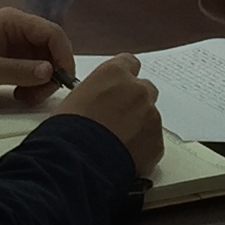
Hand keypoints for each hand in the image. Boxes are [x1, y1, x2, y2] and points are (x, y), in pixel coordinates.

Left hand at [0, 7, 73, 104]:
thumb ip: (18, 70)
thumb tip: (50, 72)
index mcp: (12, 22)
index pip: (52, 33)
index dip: (63, 56)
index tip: (63, 81)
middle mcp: (18, 29)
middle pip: (51, 47)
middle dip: (52, 72)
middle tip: (39, 96)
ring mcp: (15, 43)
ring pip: (44, 60)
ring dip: (42, 81)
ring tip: (26, 98)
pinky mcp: (10, 57)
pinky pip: (32, 68)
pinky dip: (32, 83)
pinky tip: (20, 95)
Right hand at [60, 51, 163, 178]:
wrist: (77, 161)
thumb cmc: (67, 130)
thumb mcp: (74, 99)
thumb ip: (96, 92)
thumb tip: (98, 101)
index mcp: (115, 73)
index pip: (129, 63)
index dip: (122, 78)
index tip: (117, 88)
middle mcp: (137, 90)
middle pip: (144, 89)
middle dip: (134, 102)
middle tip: (117, 118)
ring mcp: (151, 116)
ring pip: (150, 117)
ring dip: (138, 126)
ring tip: (116, 143)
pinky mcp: (156, 142)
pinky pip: (152, 142)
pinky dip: (142, 148)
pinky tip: (123, 157)